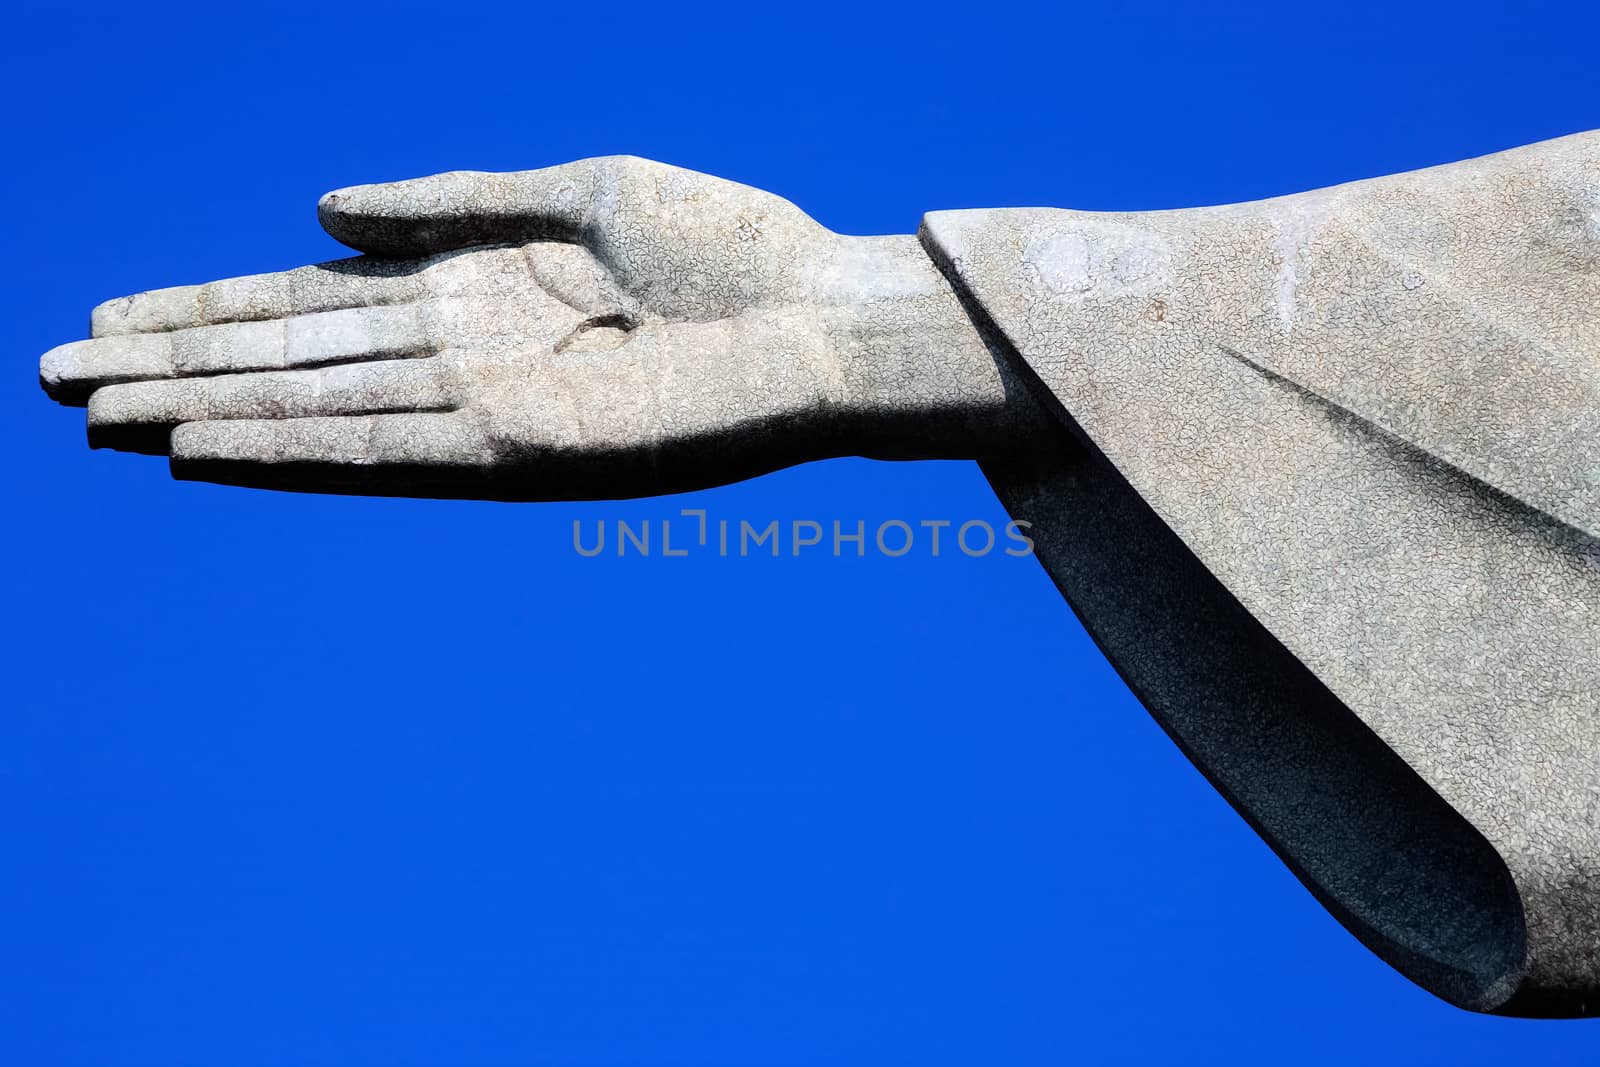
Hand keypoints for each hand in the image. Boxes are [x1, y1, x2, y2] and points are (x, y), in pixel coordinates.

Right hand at [40, 158, 1043, 498]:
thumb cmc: (726, 245)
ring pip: (312, 408)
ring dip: (203, 411)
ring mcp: (482, 407)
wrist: (819, 314)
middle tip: (54, 372)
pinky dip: (291, 453)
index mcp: (472, 287)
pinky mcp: (518, 451)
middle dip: (175, 363)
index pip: (313, 303)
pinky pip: (381, 453)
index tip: (118, 308)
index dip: (213, 305)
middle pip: (289, 359)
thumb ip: (449, 201)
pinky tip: (203, 451)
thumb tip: (318, 211)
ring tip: (95, 412)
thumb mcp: (575, 191)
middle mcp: (461, 354)